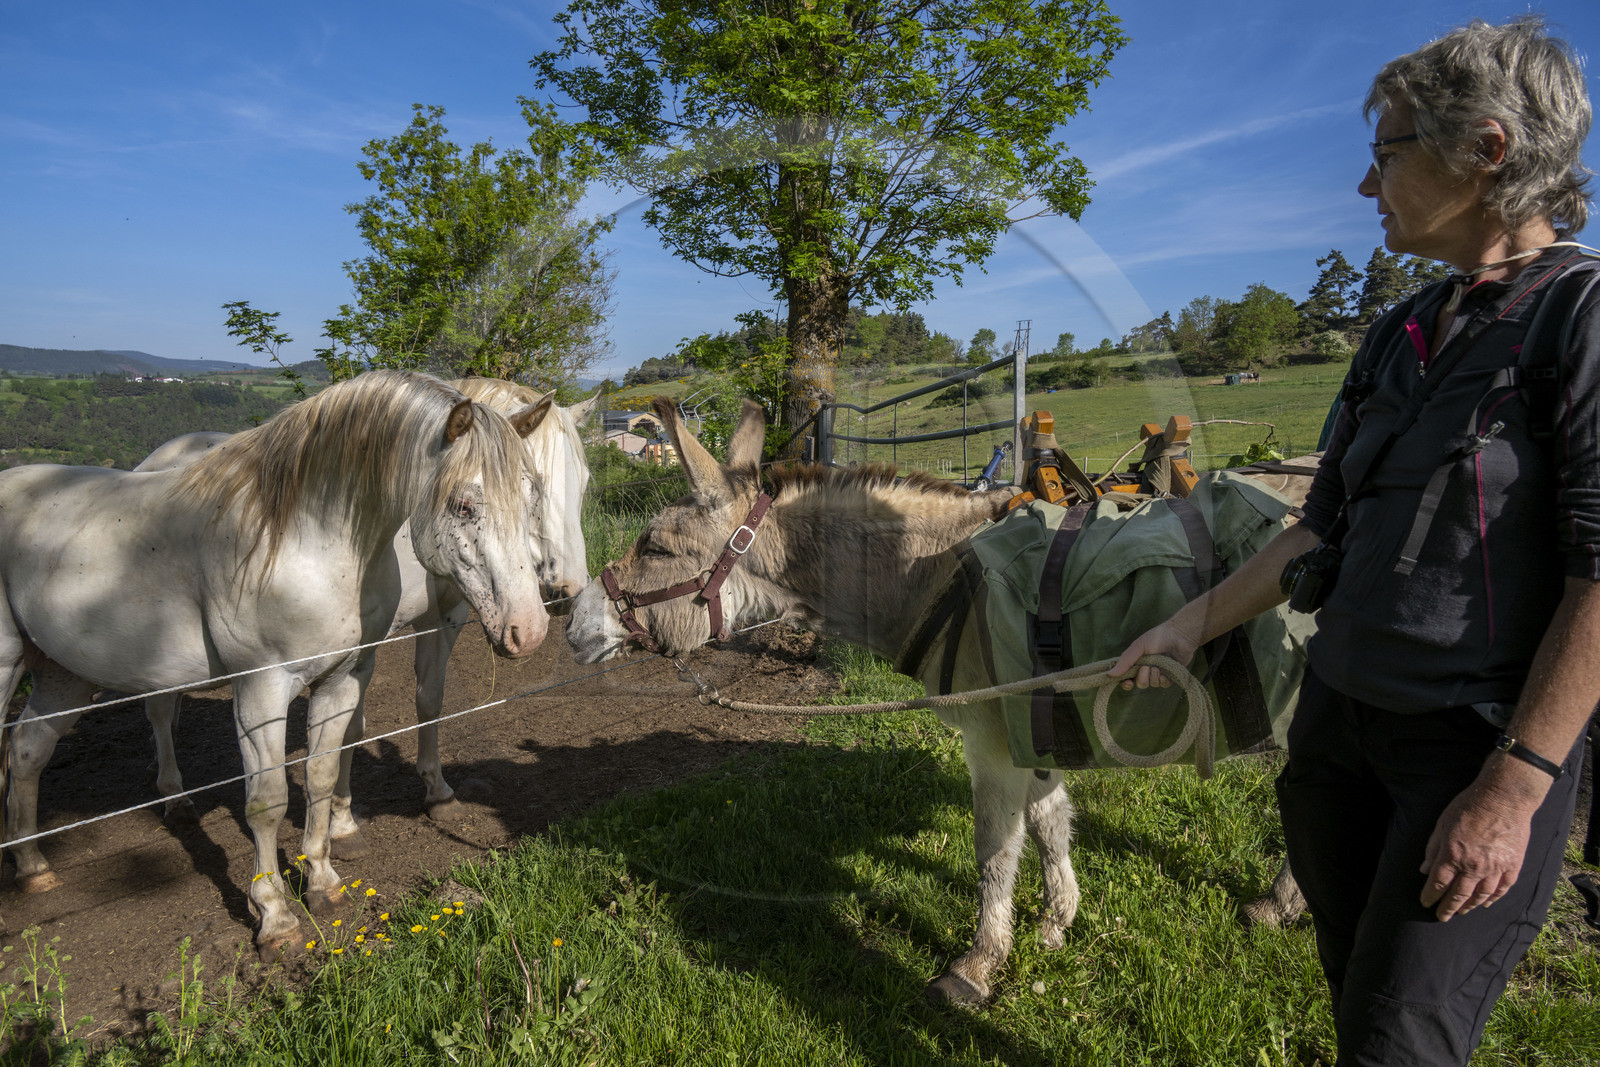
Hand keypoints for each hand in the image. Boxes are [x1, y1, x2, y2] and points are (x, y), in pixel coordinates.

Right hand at [1110, 620, 1201, 690]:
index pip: (1126, 676)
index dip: (1125, 682)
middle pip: (1139, 683)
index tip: (1128, 683)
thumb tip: (1110, 674)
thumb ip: (1125, 661)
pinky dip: (1163, 679)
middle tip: (1146, 668)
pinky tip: (1166, 671)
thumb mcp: (1138, 647)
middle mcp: (1145, 668)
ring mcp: (1158, 672)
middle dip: (1142, 678)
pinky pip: (1163, 685)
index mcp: (1135, 661)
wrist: (1180, 636)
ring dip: (1154, 676)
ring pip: (1152, 684)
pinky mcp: (1169, 675)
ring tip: (1158, 665)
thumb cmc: (1157, 637)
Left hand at [1418, 781, 1537, 920]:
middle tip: (1442, 917)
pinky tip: (1486, 903)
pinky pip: (1502, 888)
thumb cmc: (1468, 807)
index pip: (1437, 883)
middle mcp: (1473, 866)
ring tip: (1462, 912)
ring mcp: (1495, 868)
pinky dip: (1494, 898)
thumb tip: (1425, 870)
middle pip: (1458, 895)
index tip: (1425, 903)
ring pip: (1481, 895)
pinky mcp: (1512, 865)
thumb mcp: (1442, 824)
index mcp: (1452, 855)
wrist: (1504, 798)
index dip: (1430, 896)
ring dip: (1470, 906)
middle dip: (1448, 908)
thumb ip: (1433, 849)